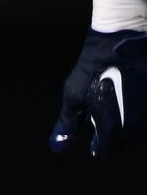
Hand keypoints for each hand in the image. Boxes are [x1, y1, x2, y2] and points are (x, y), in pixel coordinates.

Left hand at [52, 29, 146, 155]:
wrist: (121, 41)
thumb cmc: (93, 69)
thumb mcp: (74, 97)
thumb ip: (67, 126)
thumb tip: (56, 149)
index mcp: (114, 128)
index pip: (106, 153)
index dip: (98, 146)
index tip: (94, 138)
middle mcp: (137, 126)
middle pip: (126, 145)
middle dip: (114, 137)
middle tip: (106, 118)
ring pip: (140, 133)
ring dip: (128, 127)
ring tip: (117, 108)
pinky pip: (146, 118)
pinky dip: (138, 115)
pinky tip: (129, 99)